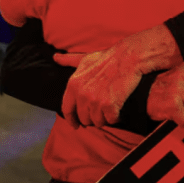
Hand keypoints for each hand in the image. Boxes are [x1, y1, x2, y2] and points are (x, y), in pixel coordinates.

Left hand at [53, 25, 181, 127]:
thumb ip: (69, 60)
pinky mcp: (109, 105)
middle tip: (101, 112)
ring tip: (111, 109)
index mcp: (73, 84)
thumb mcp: (85, 58)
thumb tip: (56, 57)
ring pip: (97, 121)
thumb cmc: (108, 58)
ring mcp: (95, 101)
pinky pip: (111, 120)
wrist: (127, 58)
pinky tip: (118, 110)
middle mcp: (82, 94)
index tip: (75, 125)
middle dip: (92, 118)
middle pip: (84, 118)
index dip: (71, 119)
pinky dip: (116, 117)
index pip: (67, 109)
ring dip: (105, 118)